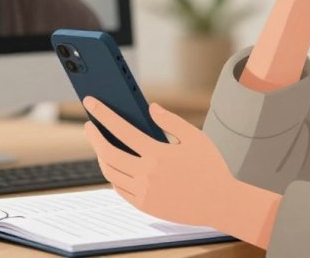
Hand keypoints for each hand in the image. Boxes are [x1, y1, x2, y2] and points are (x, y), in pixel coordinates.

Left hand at [82, 97, 236, 228]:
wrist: (220, 204)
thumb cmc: (210, 167)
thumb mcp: (196, 138)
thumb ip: (172, 121)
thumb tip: (150, 107)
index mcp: (159, 154)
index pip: (121, 129)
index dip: (103, 114)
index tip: (90, 102)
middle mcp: (148, 174)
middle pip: (108, 153)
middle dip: (94, 136)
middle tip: (89, 126)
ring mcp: (144, 193)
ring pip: (110, 172)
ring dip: (101, 156)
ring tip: (102, 144)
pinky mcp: (145, 206)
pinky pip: (119, 189)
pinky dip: (113, 175)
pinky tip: (115, 165)